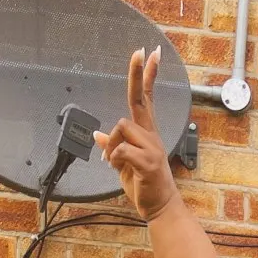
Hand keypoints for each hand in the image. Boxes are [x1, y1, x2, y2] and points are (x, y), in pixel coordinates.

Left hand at [94, 47, 177, 221]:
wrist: (160, 208)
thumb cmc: (145, 185)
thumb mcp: (124, 164)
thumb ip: (113, 147)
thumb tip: (97, 136)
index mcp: (146, 133)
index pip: (146, 98)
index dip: (147, 76)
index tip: (150, 53)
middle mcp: (151, 135)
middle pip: (140, 99)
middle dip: (138, 74)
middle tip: (139, 50)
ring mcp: (152, 147)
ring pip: (120, 128)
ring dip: (111, 145)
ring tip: (116, 163)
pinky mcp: (148, 161)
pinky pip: (120, 149)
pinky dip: (114, 159)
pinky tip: (118, 168)